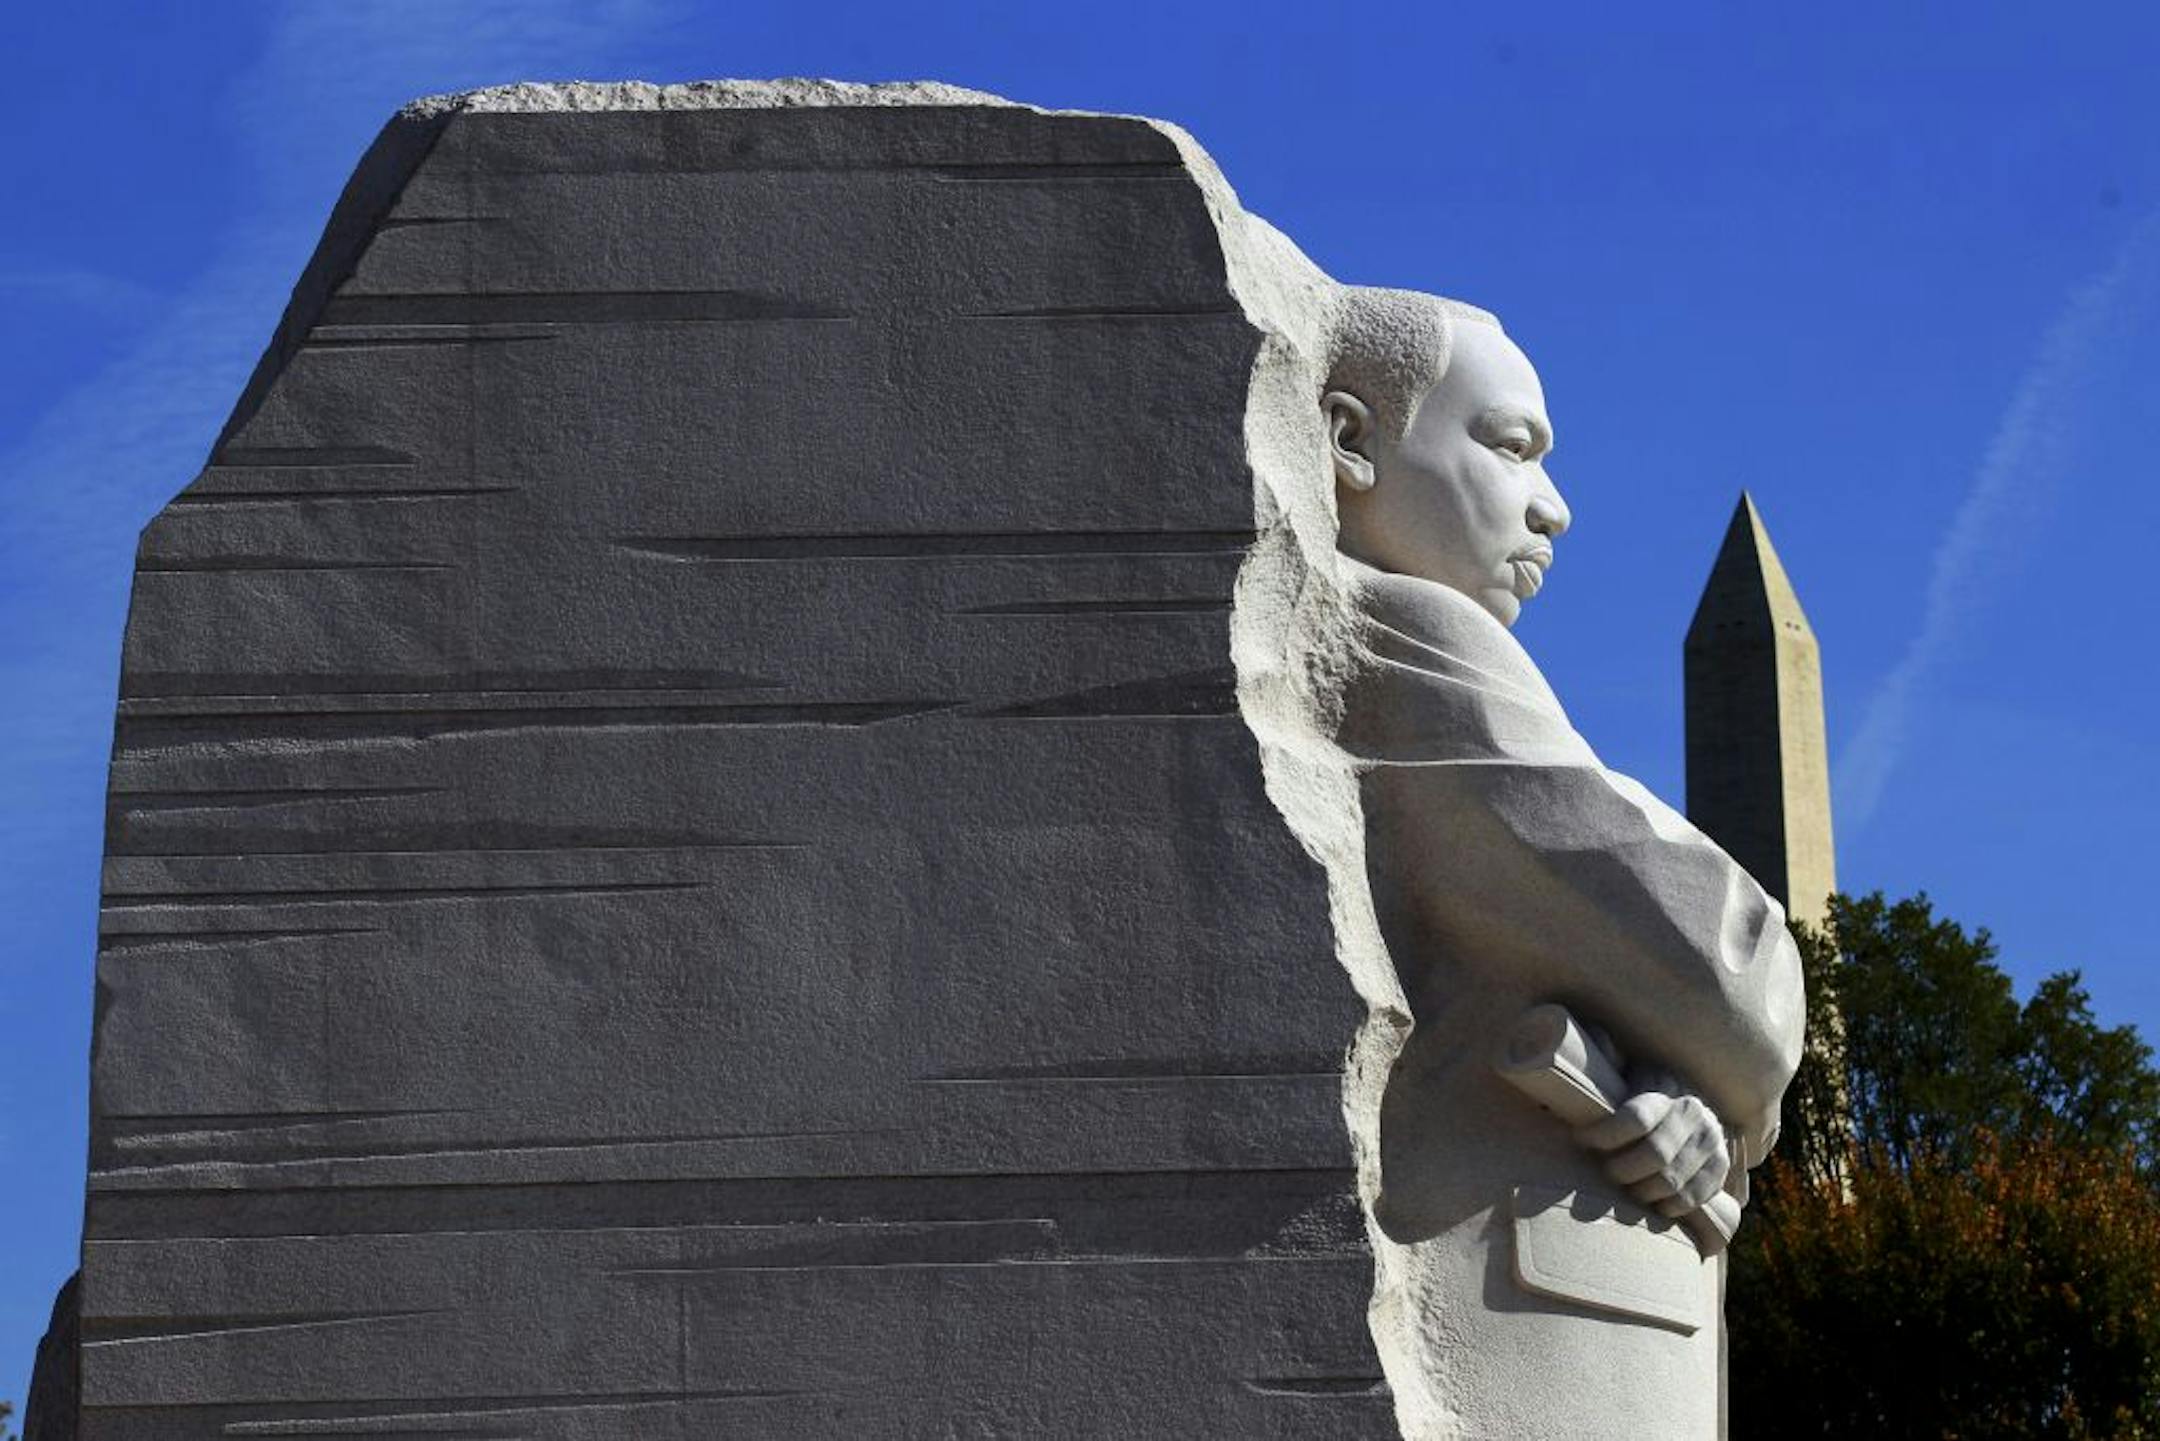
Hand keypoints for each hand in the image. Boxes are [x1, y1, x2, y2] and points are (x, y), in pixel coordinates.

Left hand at [1574, 1068, 1732, 1219]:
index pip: (1635, 1118)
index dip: (1604, 1135)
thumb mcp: (1622, 1073)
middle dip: (1622, 1169)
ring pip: (1671, 1181)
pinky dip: (1668, 1206)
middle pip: (1654, 1155)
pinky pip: (1693, 1198)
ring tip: (1628, 1187)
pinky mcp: (1721, 1168)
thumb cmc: (1637, 1095)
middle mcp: (1692, 1112)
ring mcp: (1711, 1141)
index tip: (1582, 1140)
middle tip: (1607, 1171)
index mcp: (1664, 1088)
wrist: (1687, 1110)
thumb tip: (1584, 1041)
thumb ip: (1603, 1062)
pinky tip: (1652, 1201)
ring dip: (1642, 1191)